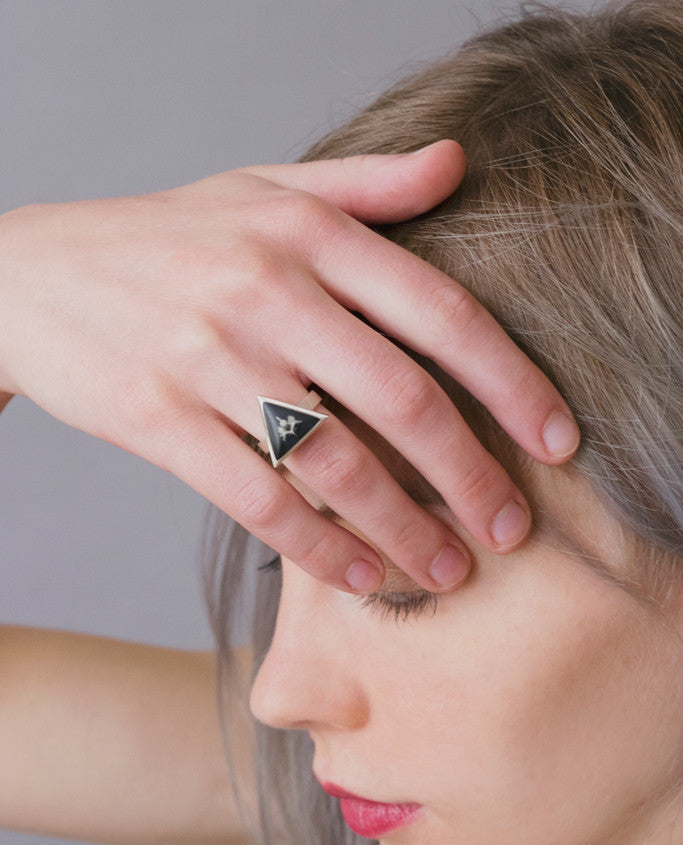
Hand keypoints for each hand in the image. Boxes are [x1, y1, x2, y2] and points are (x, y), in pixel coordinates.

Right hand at [0, 142, 578, 593]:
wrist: (31, 275)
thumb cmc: (165, 237)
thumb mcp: (262, 188)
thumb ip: (368, 185)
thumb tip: (460, 163)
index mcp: (308, 234)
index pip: (441, 311)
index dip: (512, 383)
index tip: (557, 442)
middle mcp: (267, 291)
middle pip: (404, 399)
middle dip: (472, 478)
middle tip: (512, 532)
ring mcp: (211, 359)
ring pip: (337, 462)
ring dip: (405, 530)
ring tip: (446, 572)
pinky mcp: (163, 420)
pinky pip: (262, 501)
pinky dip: (322, 549)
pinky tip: (362, 578)